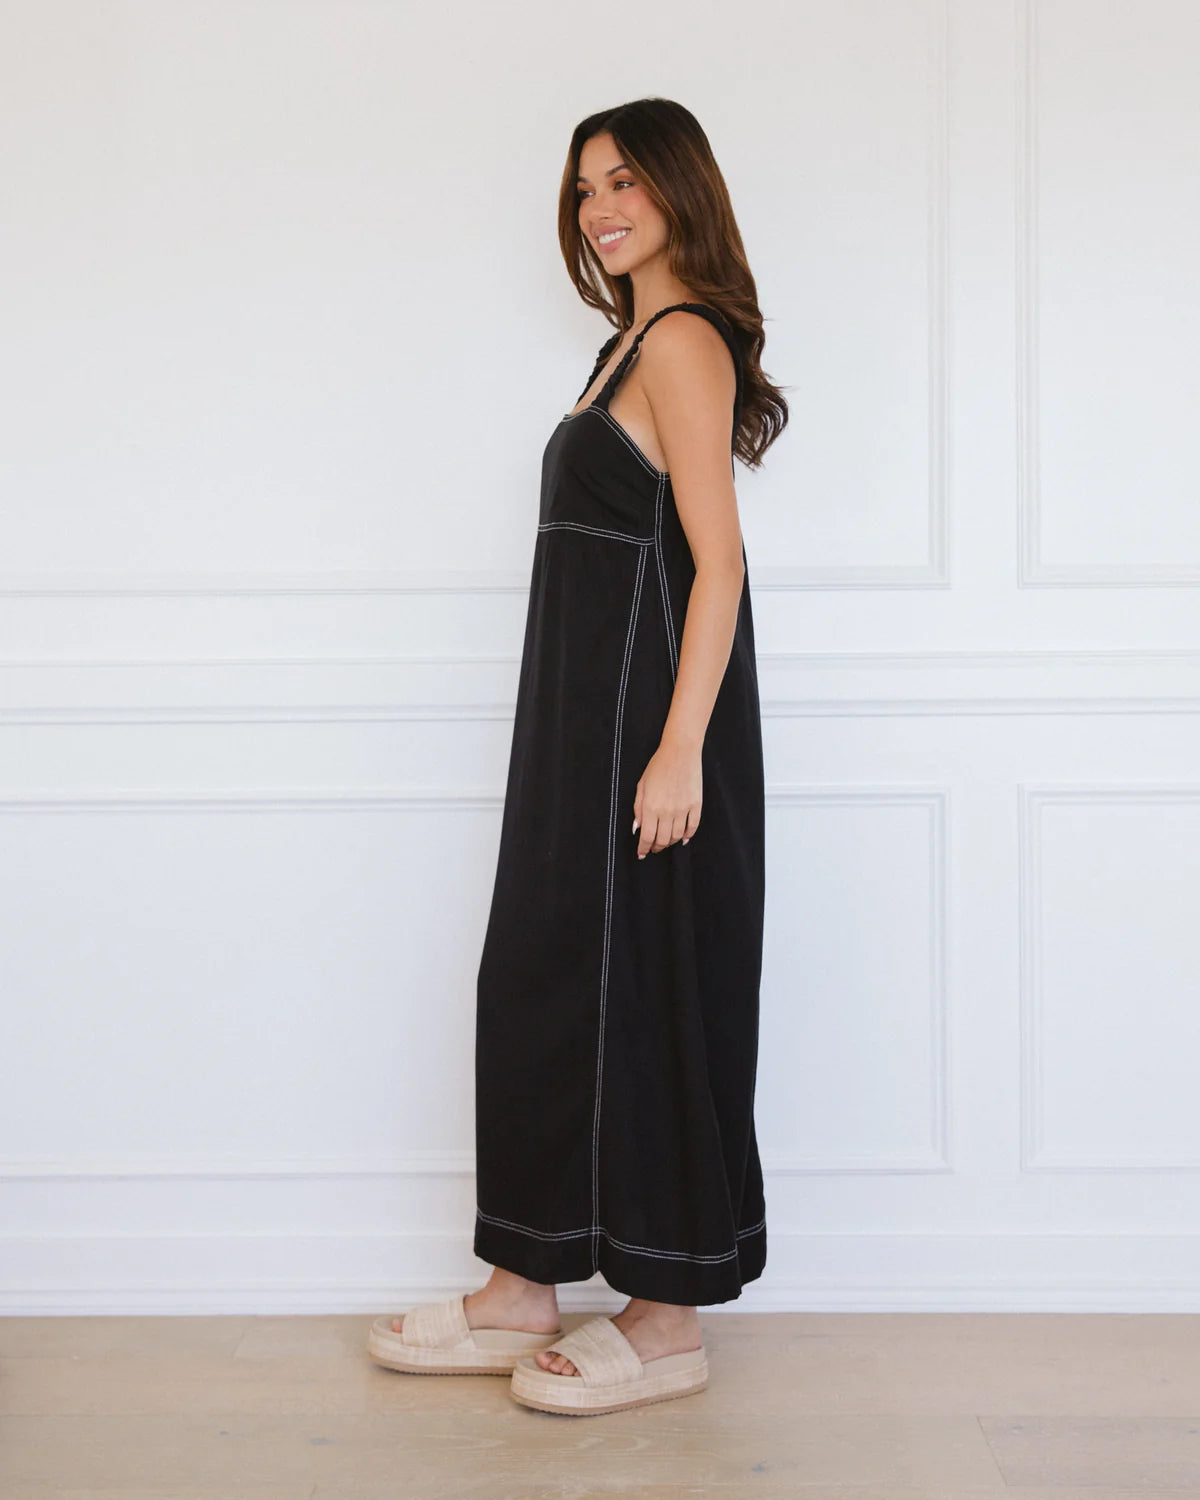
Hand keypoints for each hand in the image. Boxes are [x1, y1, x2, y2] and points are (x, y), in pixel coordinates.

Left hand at [632, 739, 701, 858]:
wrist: (680, 752)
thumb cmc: (658, 766)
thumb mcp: (642, 786)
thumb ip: (638, 808)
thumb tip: (637, 827)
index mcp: (651, 807)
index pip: (647, 836)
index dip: (644, 848)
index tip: (642, 854)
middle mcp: (667, 811)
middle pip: (662, 840)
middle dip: (656, 847)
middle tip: (653, 847)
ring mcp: (683, 809)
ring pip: (677, 836)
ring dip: (670, 842)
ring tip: (665, 841)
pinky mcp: (696, 805)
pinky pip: (692, 827)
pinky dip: (687, 836)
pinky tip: (683, 838)